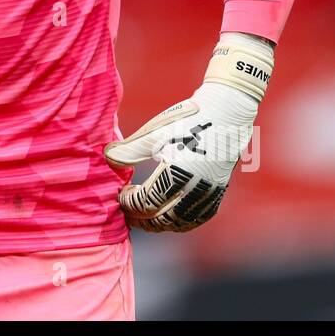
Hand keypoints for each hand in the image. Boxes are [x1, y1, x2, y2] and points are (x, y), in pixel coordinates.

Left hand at [103, 81, 256, 231]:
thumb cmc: (187, 120)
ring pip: (179, 223)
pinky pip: (196, 218)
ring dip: (158, 223)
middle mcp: (195, 190)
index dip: (128, 203)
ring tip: (142, 216)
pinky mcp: (218, 192)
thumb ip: (130, 150)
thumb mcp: (155, 133)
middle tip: (125, 212)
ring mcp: (208, 194)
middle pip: (161, 220)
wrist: (226, 112)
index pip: (146, 203)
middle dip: (140, 219)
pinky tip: (167, 214)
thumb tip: (107, 158)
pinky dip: (179, 221)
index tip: (119, 195)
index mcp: (177, 175)